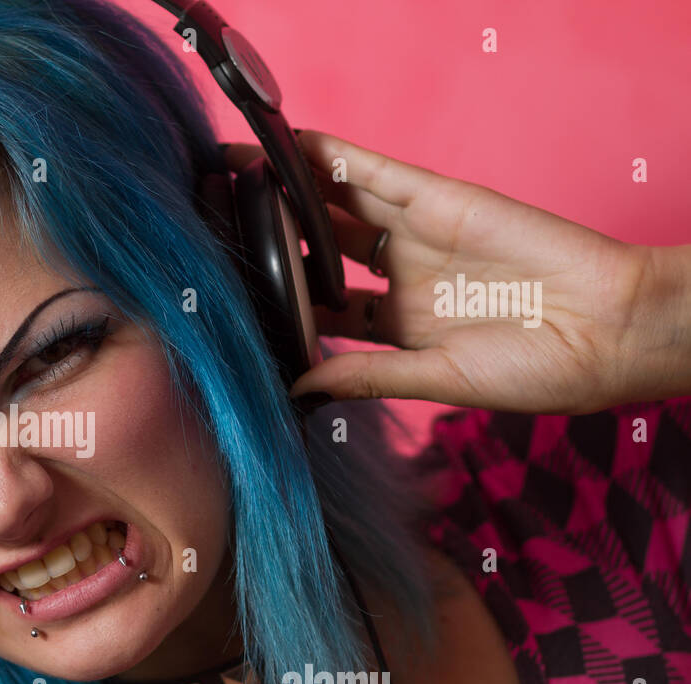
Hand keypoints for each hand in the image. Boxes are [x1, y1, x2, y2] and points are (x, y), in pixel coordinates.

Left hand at [223, 131, 676, 413]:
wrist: (613, 333)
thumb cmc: (542, 370)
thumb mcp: (440, 381)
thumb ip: (367, 377)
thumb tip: (299, 389)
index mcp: (398, 327)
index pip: (321, 308)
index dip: (278, 297)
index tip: (230, 293)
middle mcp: (402, 277)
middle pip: (320, 248)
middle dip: (272, 234)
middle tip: (216, 219)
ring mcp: (420, 236)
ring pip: (340, 203)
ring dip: (290, 188)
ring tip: (234, 172)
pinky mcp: (442, 202)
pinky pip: (379, 173)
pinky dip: (337, 157)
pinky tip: (293, 147)